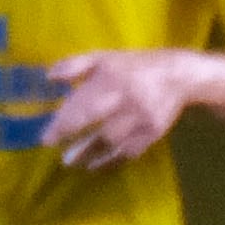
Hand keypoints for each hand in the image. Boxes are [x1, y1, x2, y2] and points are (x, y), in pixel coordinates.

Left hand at [43, 49, 195, 169]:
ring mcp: (143, 120)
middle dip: (79, 146)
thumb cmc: (132, 67)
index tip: (47, 139)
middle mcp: (128, 101)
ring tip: (73, 163)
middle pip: (101, 129)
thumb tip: (49, 77)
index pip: (85, 106)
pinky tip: (96, 165)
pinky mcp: (153, 133)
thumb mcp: (103, 58)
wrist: (177, 76)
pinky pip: (129, 152)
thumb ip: (75, 65)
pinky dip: (111, 161)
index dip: (65, 125)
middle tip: (62, 159)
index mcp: (112, 80)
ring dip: (92, 156)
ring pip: (115, 144)